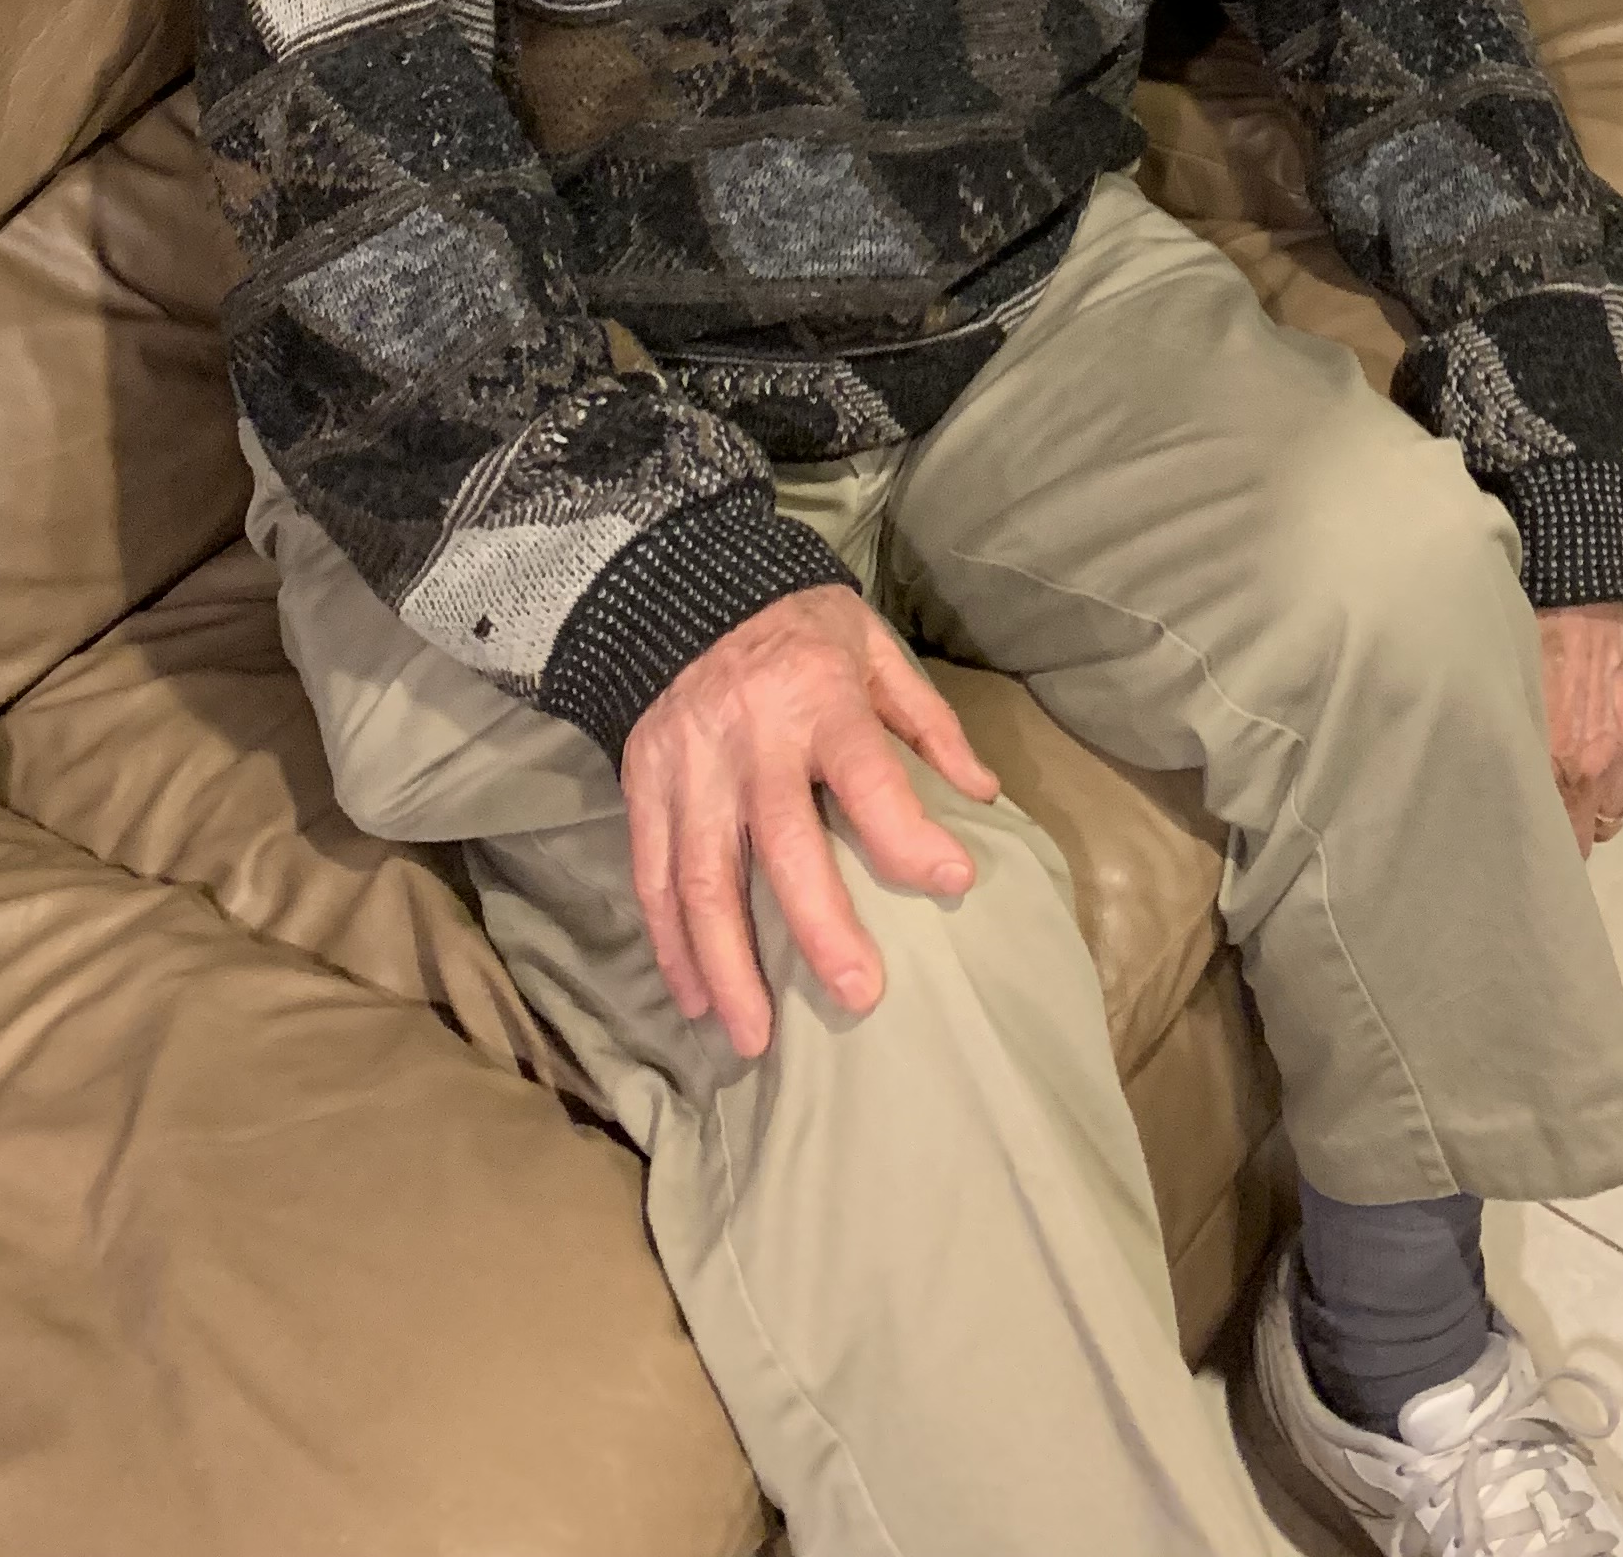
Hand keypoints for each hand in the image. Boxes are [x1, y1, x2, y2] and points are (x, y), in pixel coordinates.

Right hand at [621, 584, 999, 1052]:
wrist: (679, 585)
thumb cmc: (796, 624)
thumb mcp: (872, 646)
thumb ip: (925, 721)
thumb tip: (981, 795)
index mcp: (817, 698)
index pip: (869, 776)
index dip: (910, 834)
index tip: (954, 882)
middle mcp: (750, 740)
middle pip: (782, 846)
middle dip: (818, 927)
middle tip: (858, 996)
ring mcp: (689, 768)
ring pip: (701, 880)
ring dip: (727, 965)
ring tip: (754, 1038)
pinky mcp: (641, 785)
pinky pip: (651, 876)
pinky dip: (669, 944)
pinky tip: (695, 998)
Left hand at [1537, 602, 1622, 854]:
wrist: (1580, 601)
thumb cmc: (1532, 653)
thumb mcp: (1513, 710)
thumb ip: (1524, 759)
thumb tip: (1512, 792)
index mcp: (1562, 766)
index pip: (1570, 839)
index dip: (1557, 851)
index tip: (1542, 849)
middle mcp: (1600, 765)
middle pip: (1598, 830)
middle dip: (1579, 827)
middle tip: (1560, 814)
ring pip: (1618, 800)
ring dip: (1601, 797)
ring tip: (1581, 776)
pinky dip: (1620, 767)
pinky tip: (1602, 743)